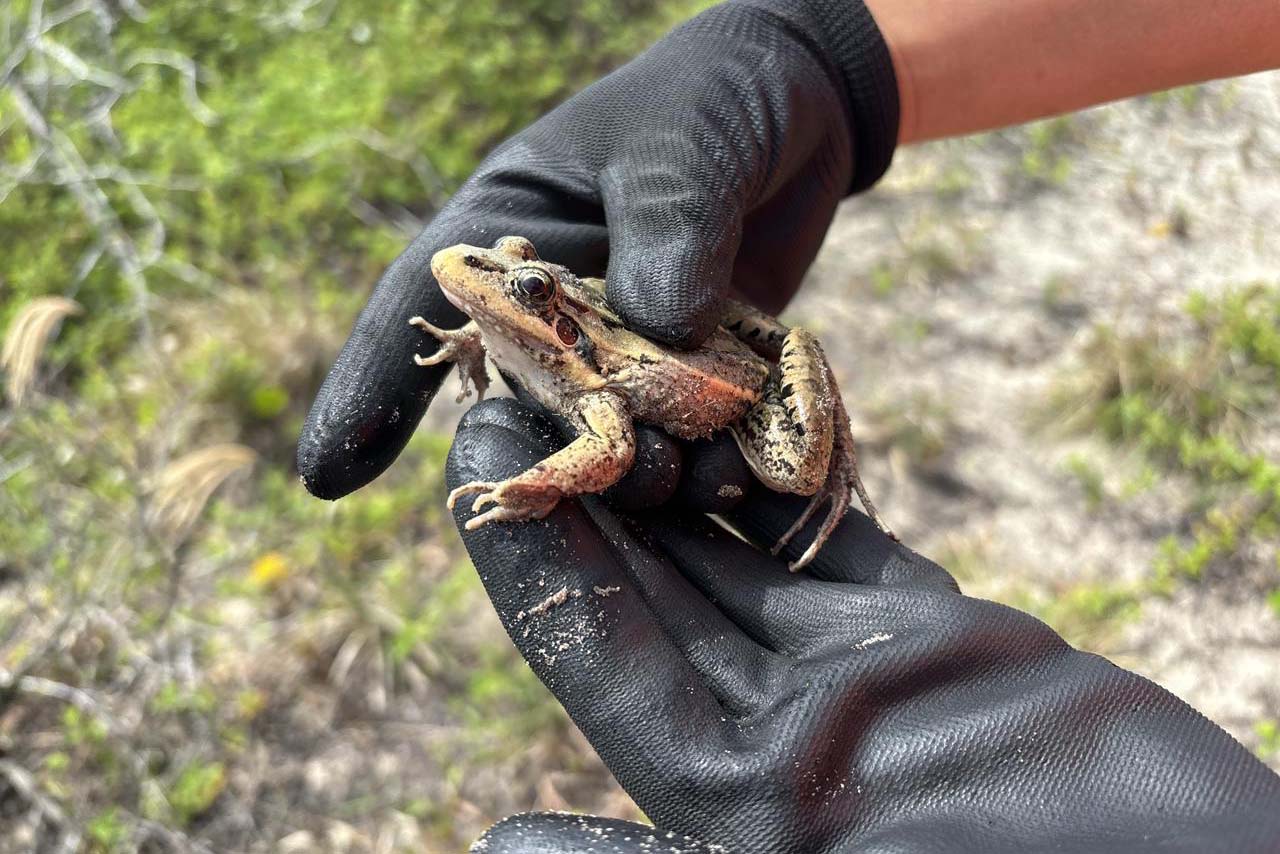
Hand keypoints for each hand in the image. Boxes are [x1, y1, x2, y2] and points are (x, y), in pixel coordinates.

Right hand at [296, 0, 898, 500]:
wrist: (799, 104)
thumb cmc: (711, 99)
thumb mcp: (679, 146)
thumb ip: (667, 227)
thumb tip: (662, 329)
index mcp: (511, 231)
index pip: (425, 304)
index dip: (373, 385)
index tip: (323, 477)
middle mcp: (559, 305)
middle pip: (522, 395)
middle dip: (536, 452)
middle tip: (554, 492)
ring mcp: (629, 346)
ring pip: (608, 430)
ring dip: (638, 469)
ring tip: (687, 482)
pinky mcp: (698, 371)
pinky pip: (689, 432)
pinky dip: (710, 458)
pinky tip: (743, 474)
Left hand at [449, 398, 1279, 853]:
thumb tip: (494, 845)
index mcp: (733, 807)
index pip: (602, 656)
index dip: (533, 558)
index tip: (477, 461)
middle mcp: (786, 736)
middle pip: (662, 595)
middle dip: (590, 494)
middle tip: (527, 387)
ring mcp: (866, 683)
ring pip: (745, 558)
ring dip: (679, 472)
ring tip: (614, 377)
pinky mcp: (947, 642)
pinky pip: (850, 547)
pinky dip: (799, 484)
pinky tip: (747, 413)